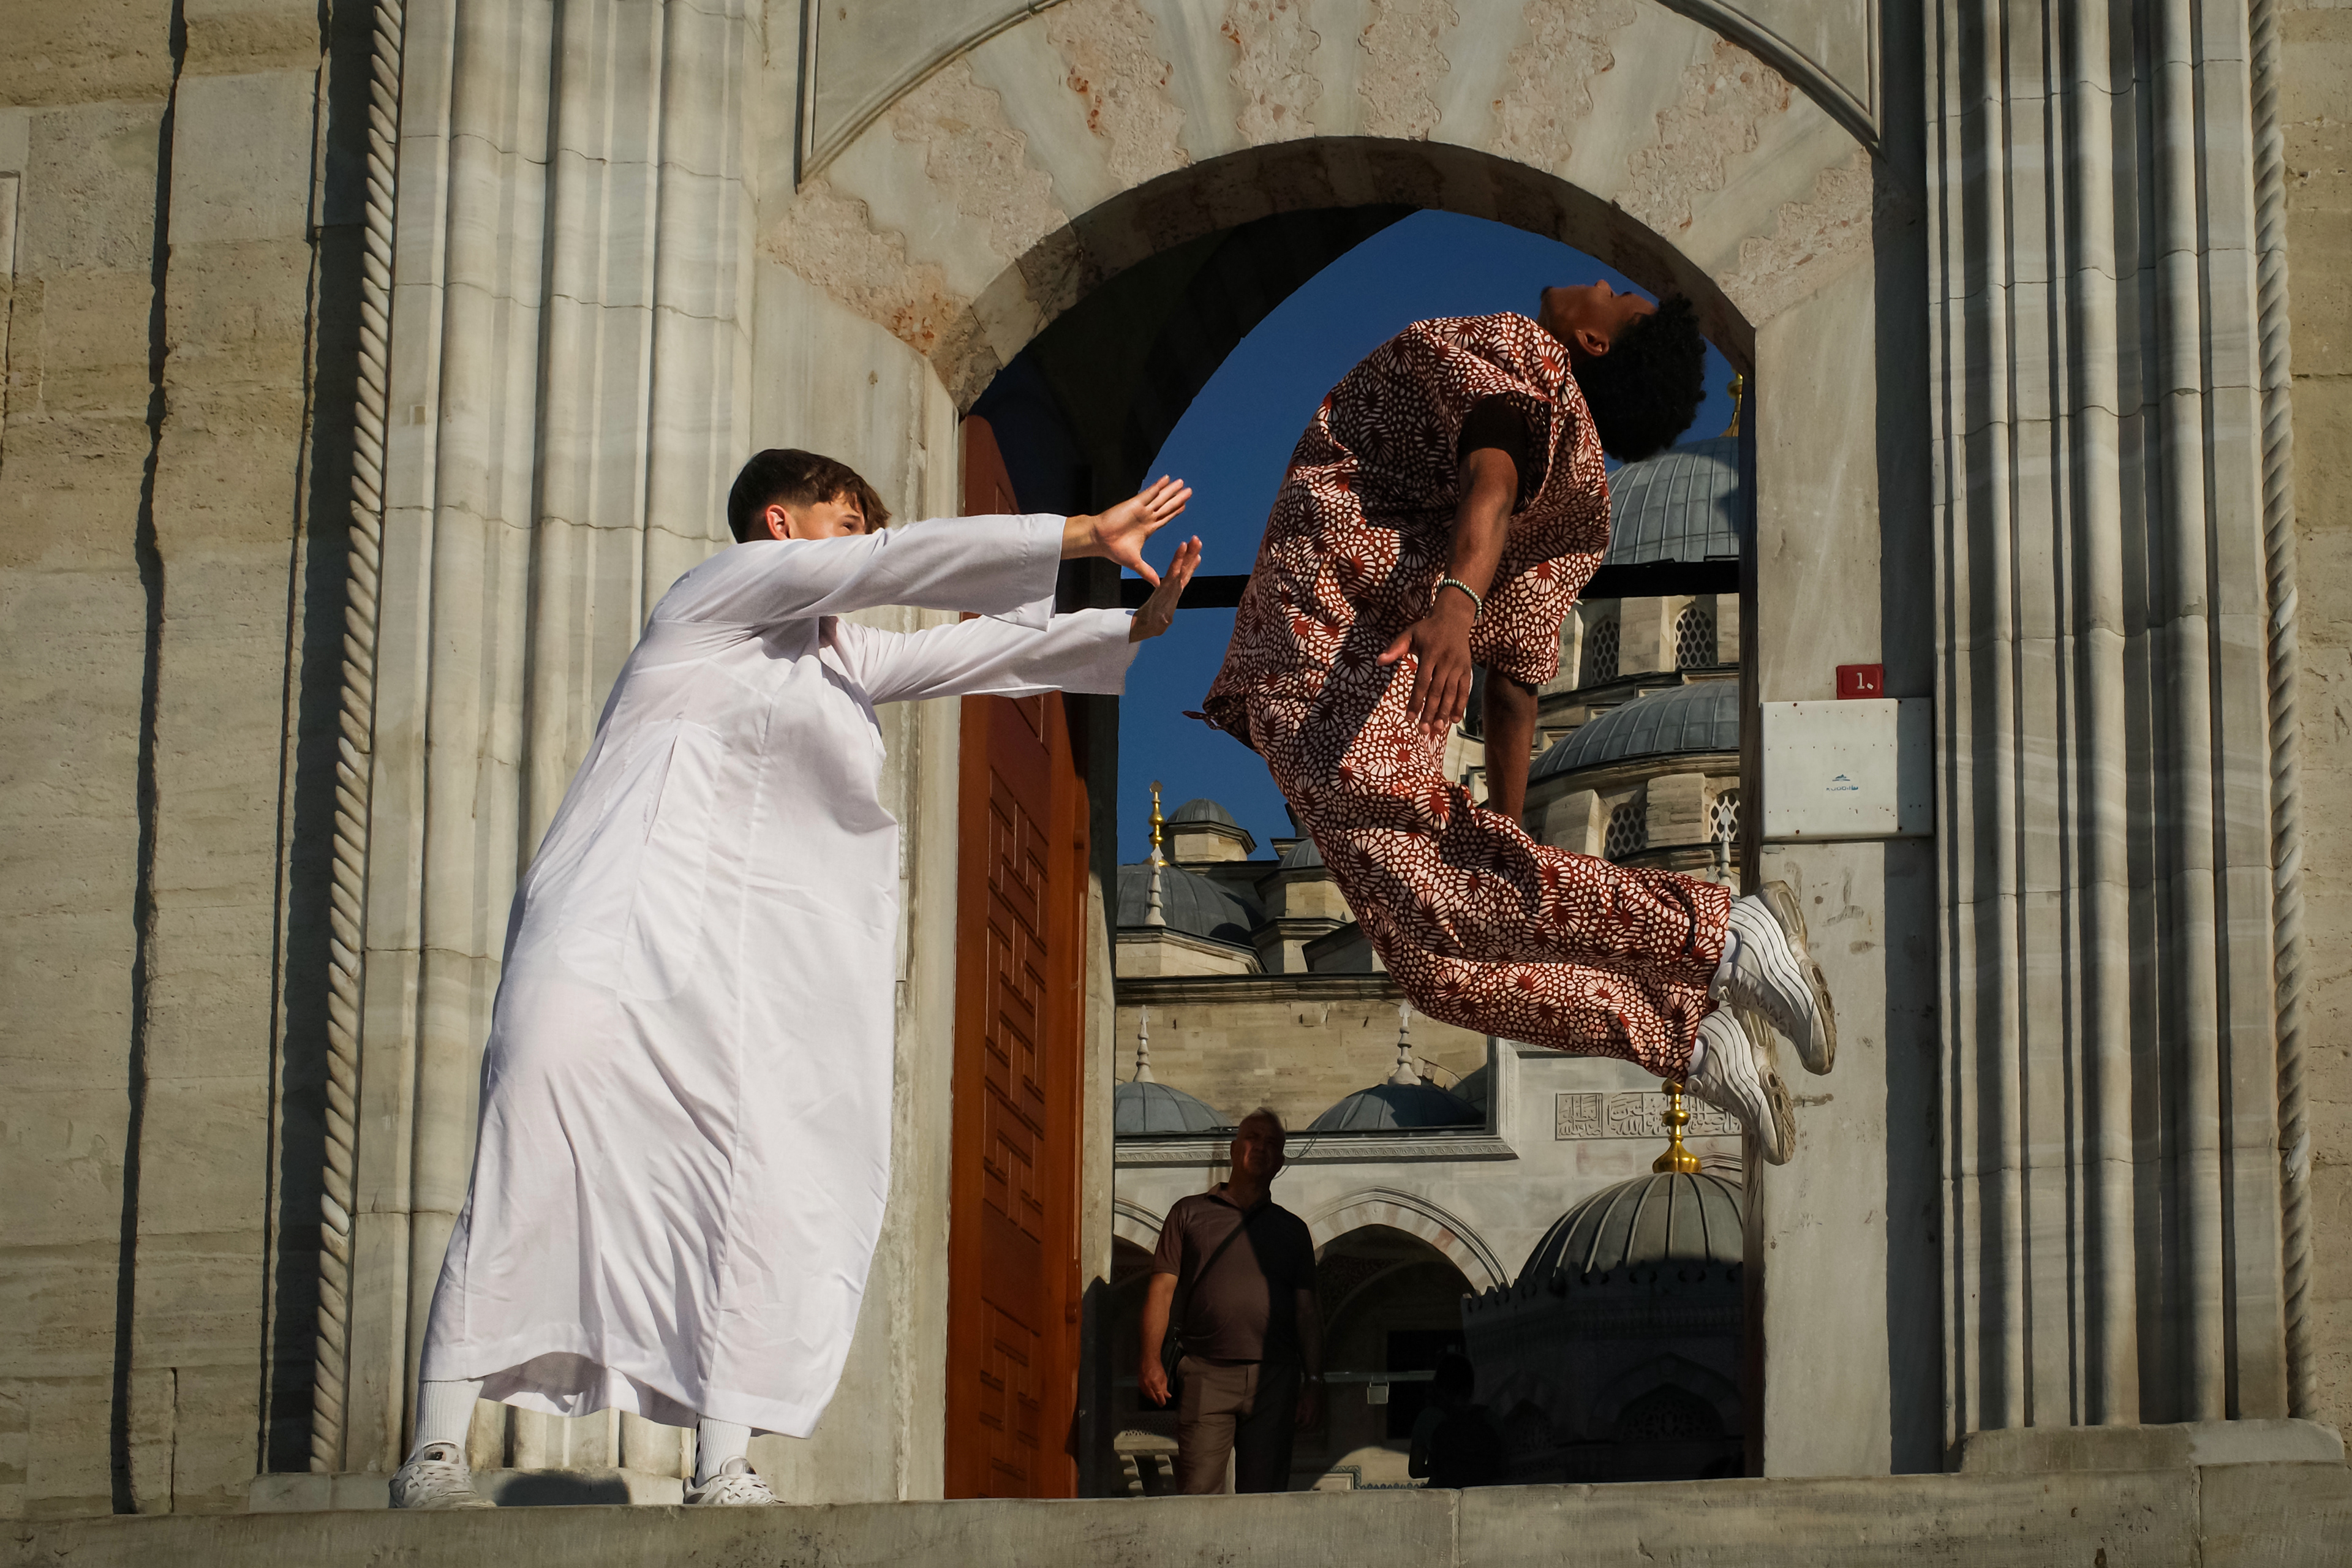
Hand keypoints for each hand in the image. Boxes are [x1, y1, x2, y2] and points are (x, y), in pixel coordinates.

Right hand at [1067, 476, 1191, 583]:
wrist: (1098, 540)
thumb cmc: (1113, 550)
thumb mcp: (1134, 563)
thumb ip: (1147, 571)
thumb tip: (1158, 585)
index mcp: (1147, 529)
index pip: (1164, 518)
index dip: (1174, 512)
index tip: (1184, 506)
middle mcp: (1146, 517)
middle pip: (1166, 506)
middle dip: (1177, 499)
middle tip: (1189, 491)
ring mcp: (1141, 510)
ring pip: (1160, 498)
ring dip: (1171, 490)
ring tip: (1182, 482)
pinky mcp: (1135, 504)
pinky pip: (1149, 492)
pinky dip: (1158, 485)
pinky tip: (1167, 479)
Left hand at [1128, 536, 1200, 641]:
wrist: (1146, 624)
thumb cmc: (1151, 624)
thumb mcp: (1158, 623)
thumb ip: (1163, 620)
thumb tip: (1166, 619)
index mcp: (1167, 592)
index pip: (1174, 572)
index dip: (1179, 559)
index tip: (1183, 545)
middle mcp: (1172, 587)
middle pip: (1182, 567)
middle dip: (1188, 553)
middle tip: (1195, 538)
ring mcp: (1174, 587)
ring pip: (1184, 568)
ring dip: (1190, 555)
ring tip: (1197, 541)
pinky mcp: (1176, 589)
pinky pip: (1185, 575)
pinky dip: (1191, 566)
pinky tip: (1197, 558)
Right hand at [1139, 1357, 1170, 1407]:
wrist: (1148, 1360)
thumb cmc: (1157, 1367)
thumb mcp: (1163, 1377)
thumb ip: (1165, 1388)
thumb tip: (1167, 1396)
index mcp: (1154, 1383)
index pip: (1159, 1396)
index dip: (1161, 1401)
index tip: (1163, 1404)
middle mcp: (1147, 1385)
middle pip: (1152, 1397)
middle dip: (1157, 1401)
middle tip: (1161, 1403)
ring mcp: (1142, 1384)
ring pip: (1148, 1395)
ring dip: (1153, 1398)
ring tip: (1157, 1398)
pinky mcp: (1139, 1383)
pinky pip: (1144, 1392)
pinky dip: (1148, 1394)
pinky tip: (1151, 1393)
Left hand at [1295, 1378, 1321, 1429]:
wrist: (1316, 1385)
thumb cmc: (1307, 1392)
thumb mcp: (1300, 1401)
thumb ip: (1298, 1412)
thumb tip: (1296, 1421)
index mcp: (1312, 1410)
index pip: (1307, 1423)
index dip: (1302, 1428)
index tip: (1297, 1429)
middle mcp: (1318, 1413)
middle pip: (1313, 1426)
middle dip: (1306, 1430)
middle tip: (1300, 1431)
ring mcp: (1322, 1412)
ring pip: (1318, 1424)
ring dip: (1311, 1429)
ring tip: (1305, 1429)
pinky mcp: (1323, 1411)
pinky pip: (1321, 1421)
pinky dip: (1316, 1425)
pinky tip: (1312, 1426)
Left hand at [1377, 592, 1477, 740]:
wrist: (1453, 618)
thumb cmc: (1427, 629)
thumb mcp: (1409, 634)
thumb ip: (1395, 648)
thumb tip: (1378, 661)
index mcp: (1430, 653)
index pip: (1422, 682)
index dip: (1416, 700)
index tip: (1409, 717)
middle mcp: (1446, 661)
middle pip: (1437, 691)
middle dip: (1430, 712)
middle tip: (1423, 731)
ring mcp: (1458, 666)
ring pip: (1451, 693)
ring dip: (1444, 712)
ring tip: (1437, 729)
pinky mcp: (1467, 669)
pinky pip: (1464, 690)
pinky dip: (1460, 705)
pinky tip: (1454, 719)